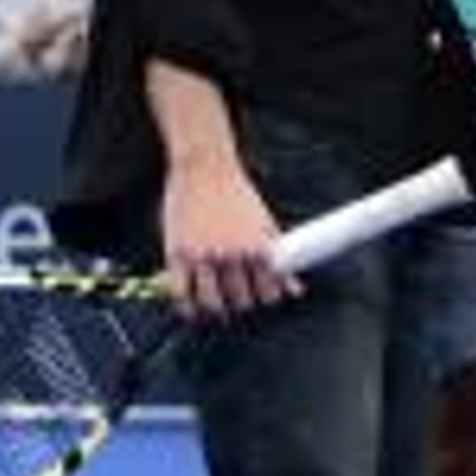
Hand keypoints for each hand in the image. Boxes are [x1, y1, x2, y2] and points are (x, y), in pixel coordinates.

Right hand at [161, 156, 301, 318]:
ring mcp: (203, 256)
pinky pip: (180, 294)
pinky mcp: (178, 254)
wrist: (205, 166)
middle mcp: (232, 256)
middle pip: (242, 301)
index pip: (269, 294)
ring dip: (216, 310)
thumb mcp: (265, 224)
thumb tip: (296, 290)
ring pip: (212, 303)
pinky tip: (190, 308)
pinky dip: (185, 307)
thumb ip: (279, 258)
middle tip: (235, 299)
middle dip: (241, 303)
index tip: (259, 296)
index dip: (265, 298)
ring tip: (216, 306)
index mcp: (257, 249)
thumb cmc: (237, 192)